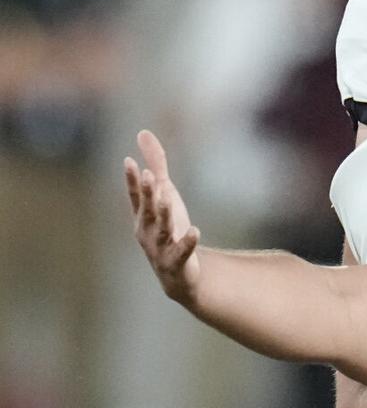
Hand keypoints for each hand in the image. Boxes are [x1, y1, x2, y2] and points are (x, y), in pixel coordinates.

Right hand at [124, 129, 201, 305]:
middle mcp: (146, 232)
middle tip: (148, 176)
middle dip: (147, 195)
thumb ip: (156, 165)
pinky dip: (187, 242)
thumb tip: (143, 133)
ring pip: (161, 230)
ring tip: (168, 199)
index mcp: (142, 216)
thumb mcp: (165, 193)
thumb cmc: (168, 227)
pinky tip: (195, 231)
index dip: (132, 181)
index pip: (135, 196)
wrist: (179, 274)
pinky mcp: (177, 262)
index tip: (129, 161)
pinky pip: (182, 252)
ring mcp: (160, 249)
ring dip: (164, 215)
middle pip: (147, 211)